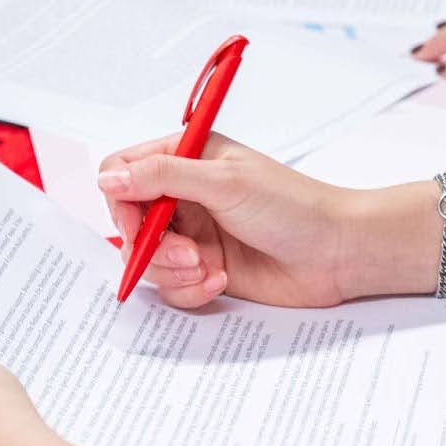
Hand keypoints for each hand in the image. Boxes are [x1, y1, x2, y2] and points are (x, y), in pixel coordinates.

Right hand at [98, 132, 359, 309]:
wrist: (336, 252)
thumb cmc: (292, 205)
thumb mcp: (224, 182)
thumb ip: (163, 177)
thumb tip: (108, 178)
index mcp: (187, 157)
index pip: (124, 173)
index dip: (122, 203)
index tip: (138, 228)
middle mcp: (185, 194)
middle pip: (129, 223)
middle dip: (152, 247)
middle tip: (188, 256)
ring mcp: (194, 233)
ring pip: (148, 259)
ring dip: (173, 271)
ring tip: (209, 269)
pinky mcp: (204, 267)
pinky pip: (171, 285)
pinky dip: (189, 289)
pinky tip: (220, 282)